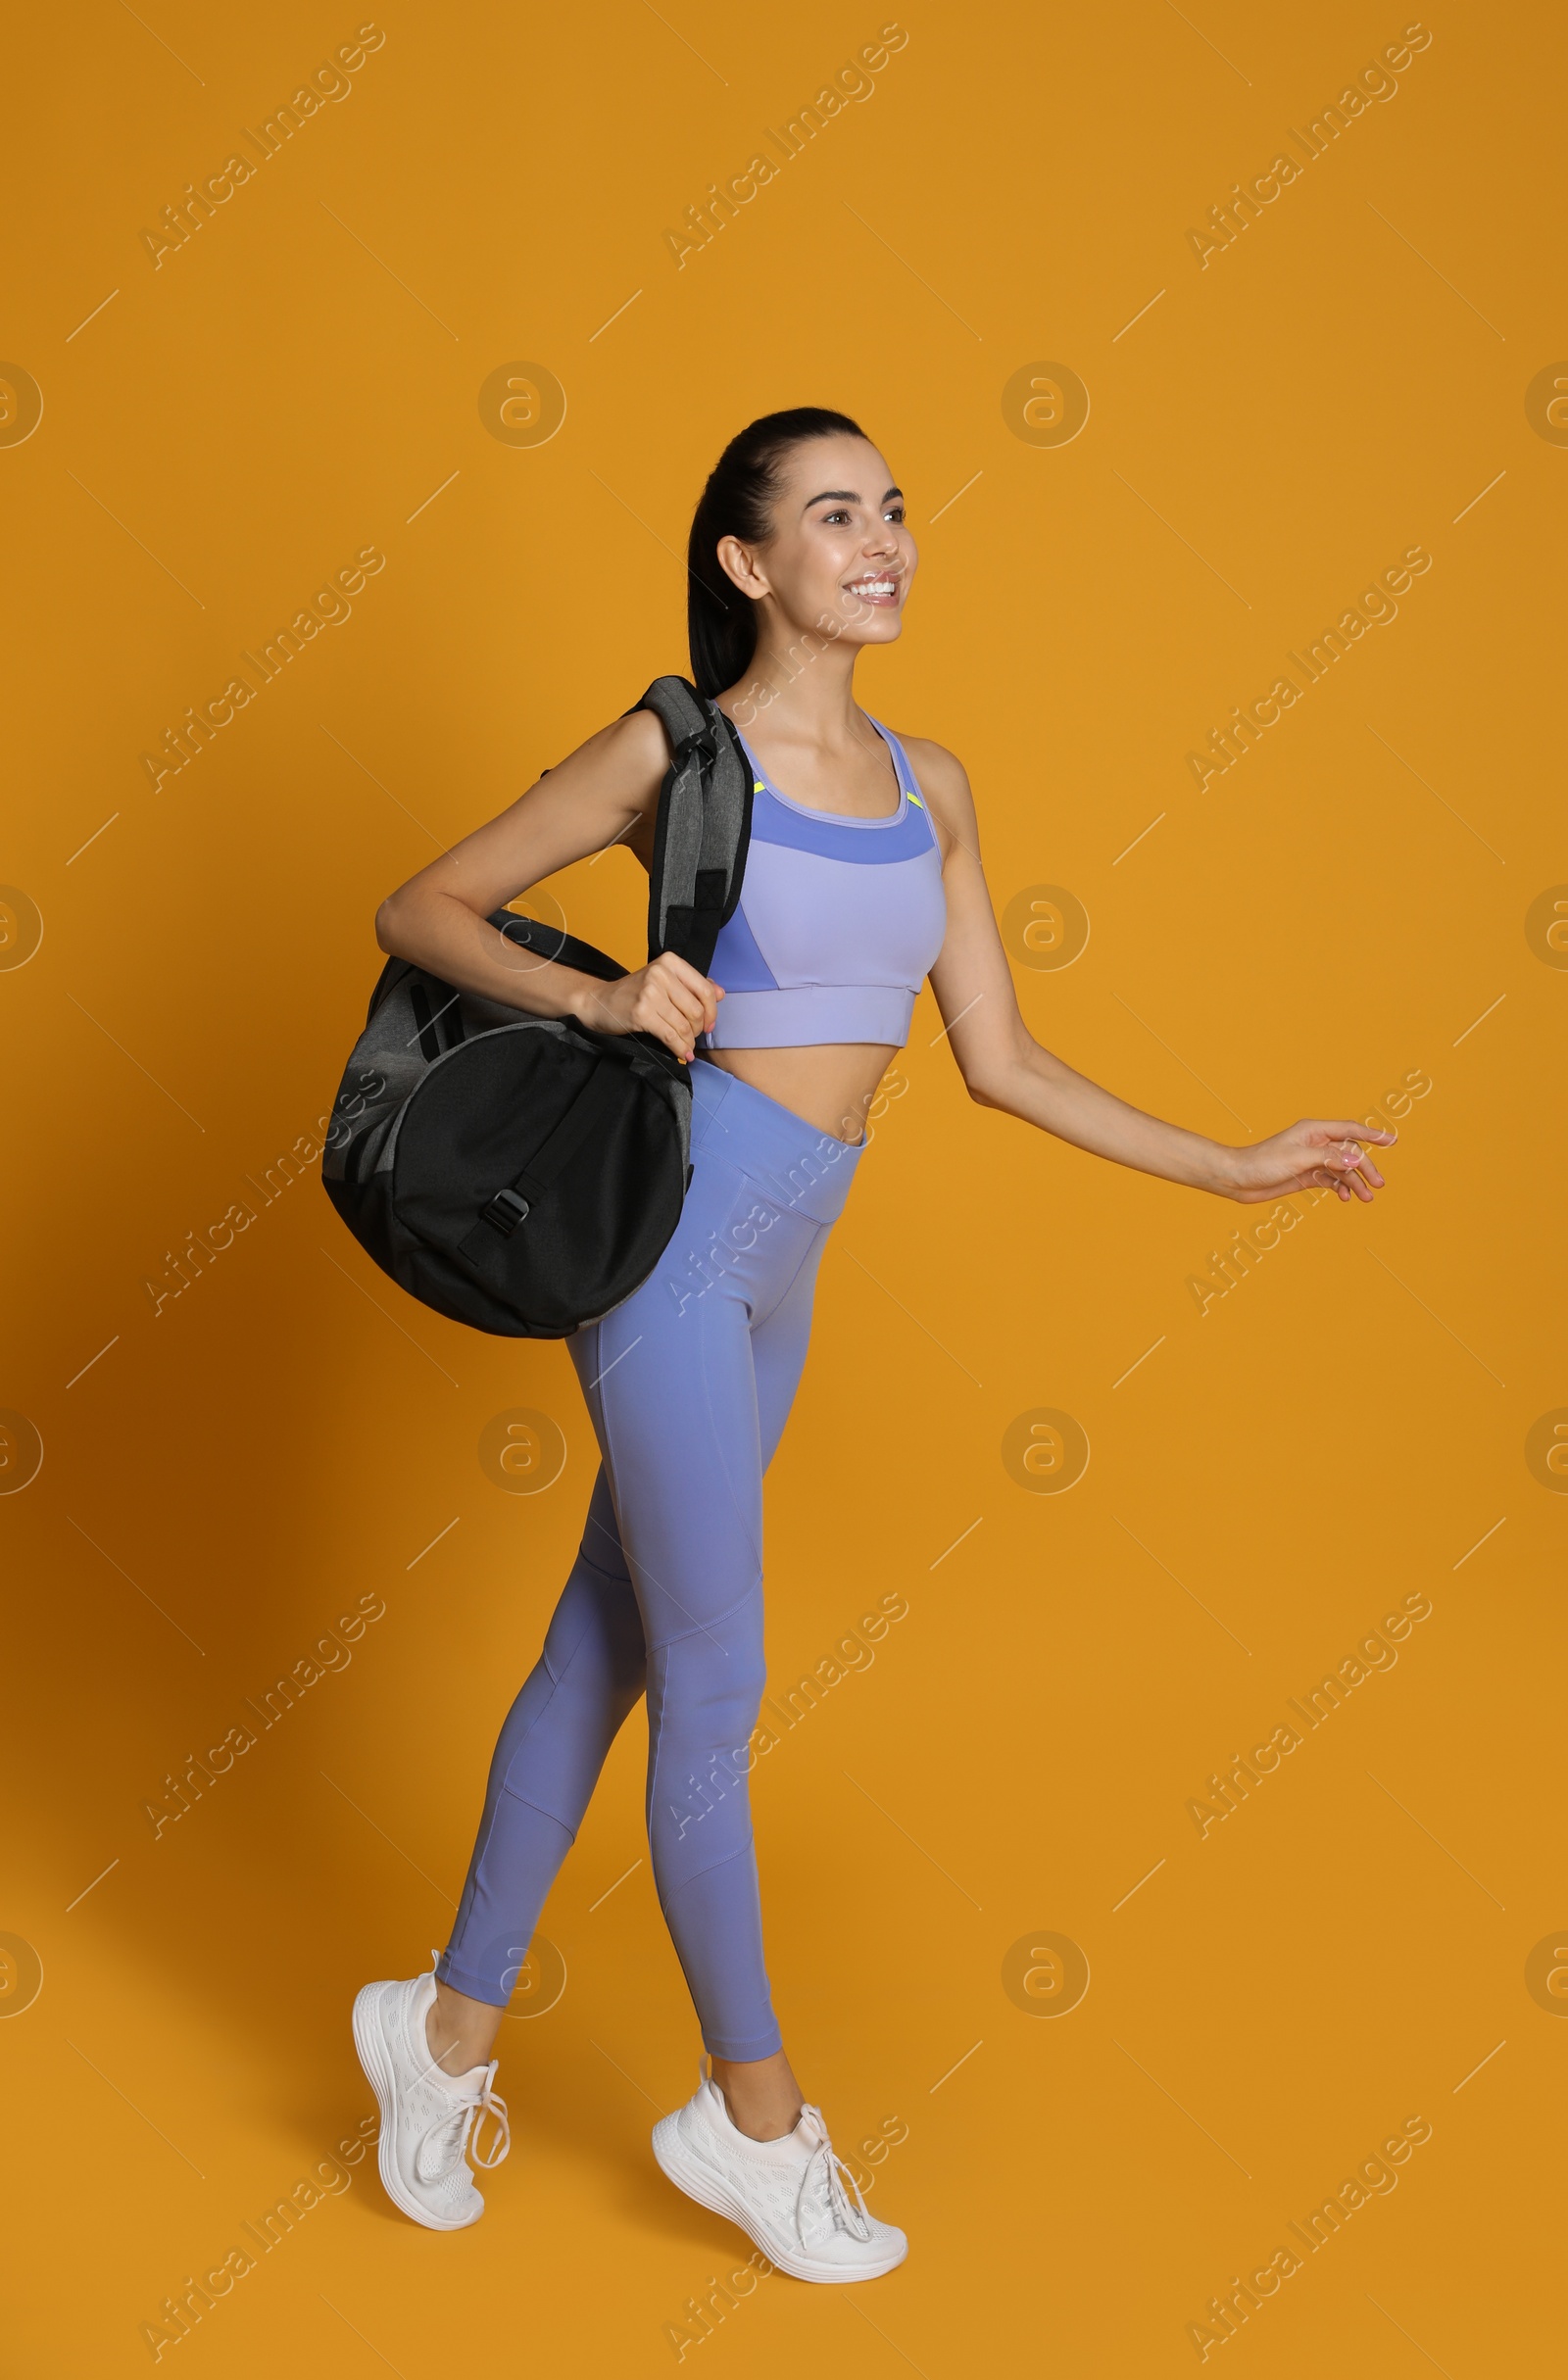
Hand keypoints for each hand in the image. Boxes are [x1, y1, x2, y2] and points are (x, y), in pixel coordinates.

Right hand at [576, 951, 722, 1062]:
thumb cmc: (634, 993)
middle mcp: (660, 973)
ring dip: (688, 1041)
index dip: (712, 1011)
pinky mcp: (641, 1013)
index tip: (709, 1024)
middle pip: (696, 1010)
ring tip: (686, 1046)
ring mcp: (650, 992)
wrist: (600, 1002)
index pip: (705, 989)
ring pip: (684, 1025)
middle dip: (698, 1029)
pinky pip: (670, 1036)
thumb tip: (721, 993)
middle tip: (692, 1036)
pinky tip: (681, 1053)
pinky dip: (679, 1048)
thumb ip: (692, 985)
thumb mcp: (664, 982)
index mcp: (670, 962)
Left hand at [1220, 1119, 1395, 1205]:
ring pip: (1342, 1168)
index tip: (1393, 1141)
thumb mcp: (1298, 1159)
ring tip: (1365, 1198)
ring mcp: (1312, 1159)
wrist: (1237, 1179)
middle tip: (1378, 1184)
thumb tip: (1356, 1156)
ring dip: (1355, 1182)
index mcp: (1314, 1130)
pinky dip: (1340, 1188)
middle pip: (1350, 1152)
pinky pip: (1331, 1180)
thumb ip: (1329, 1157)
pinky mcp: (1306, 1175)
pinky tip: (1345, 1198)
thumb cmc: (1262, 1163)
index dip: (1373, 1134)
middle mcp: (1315, 1143)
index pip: (1350, 1129)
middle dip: (1365, 1167)